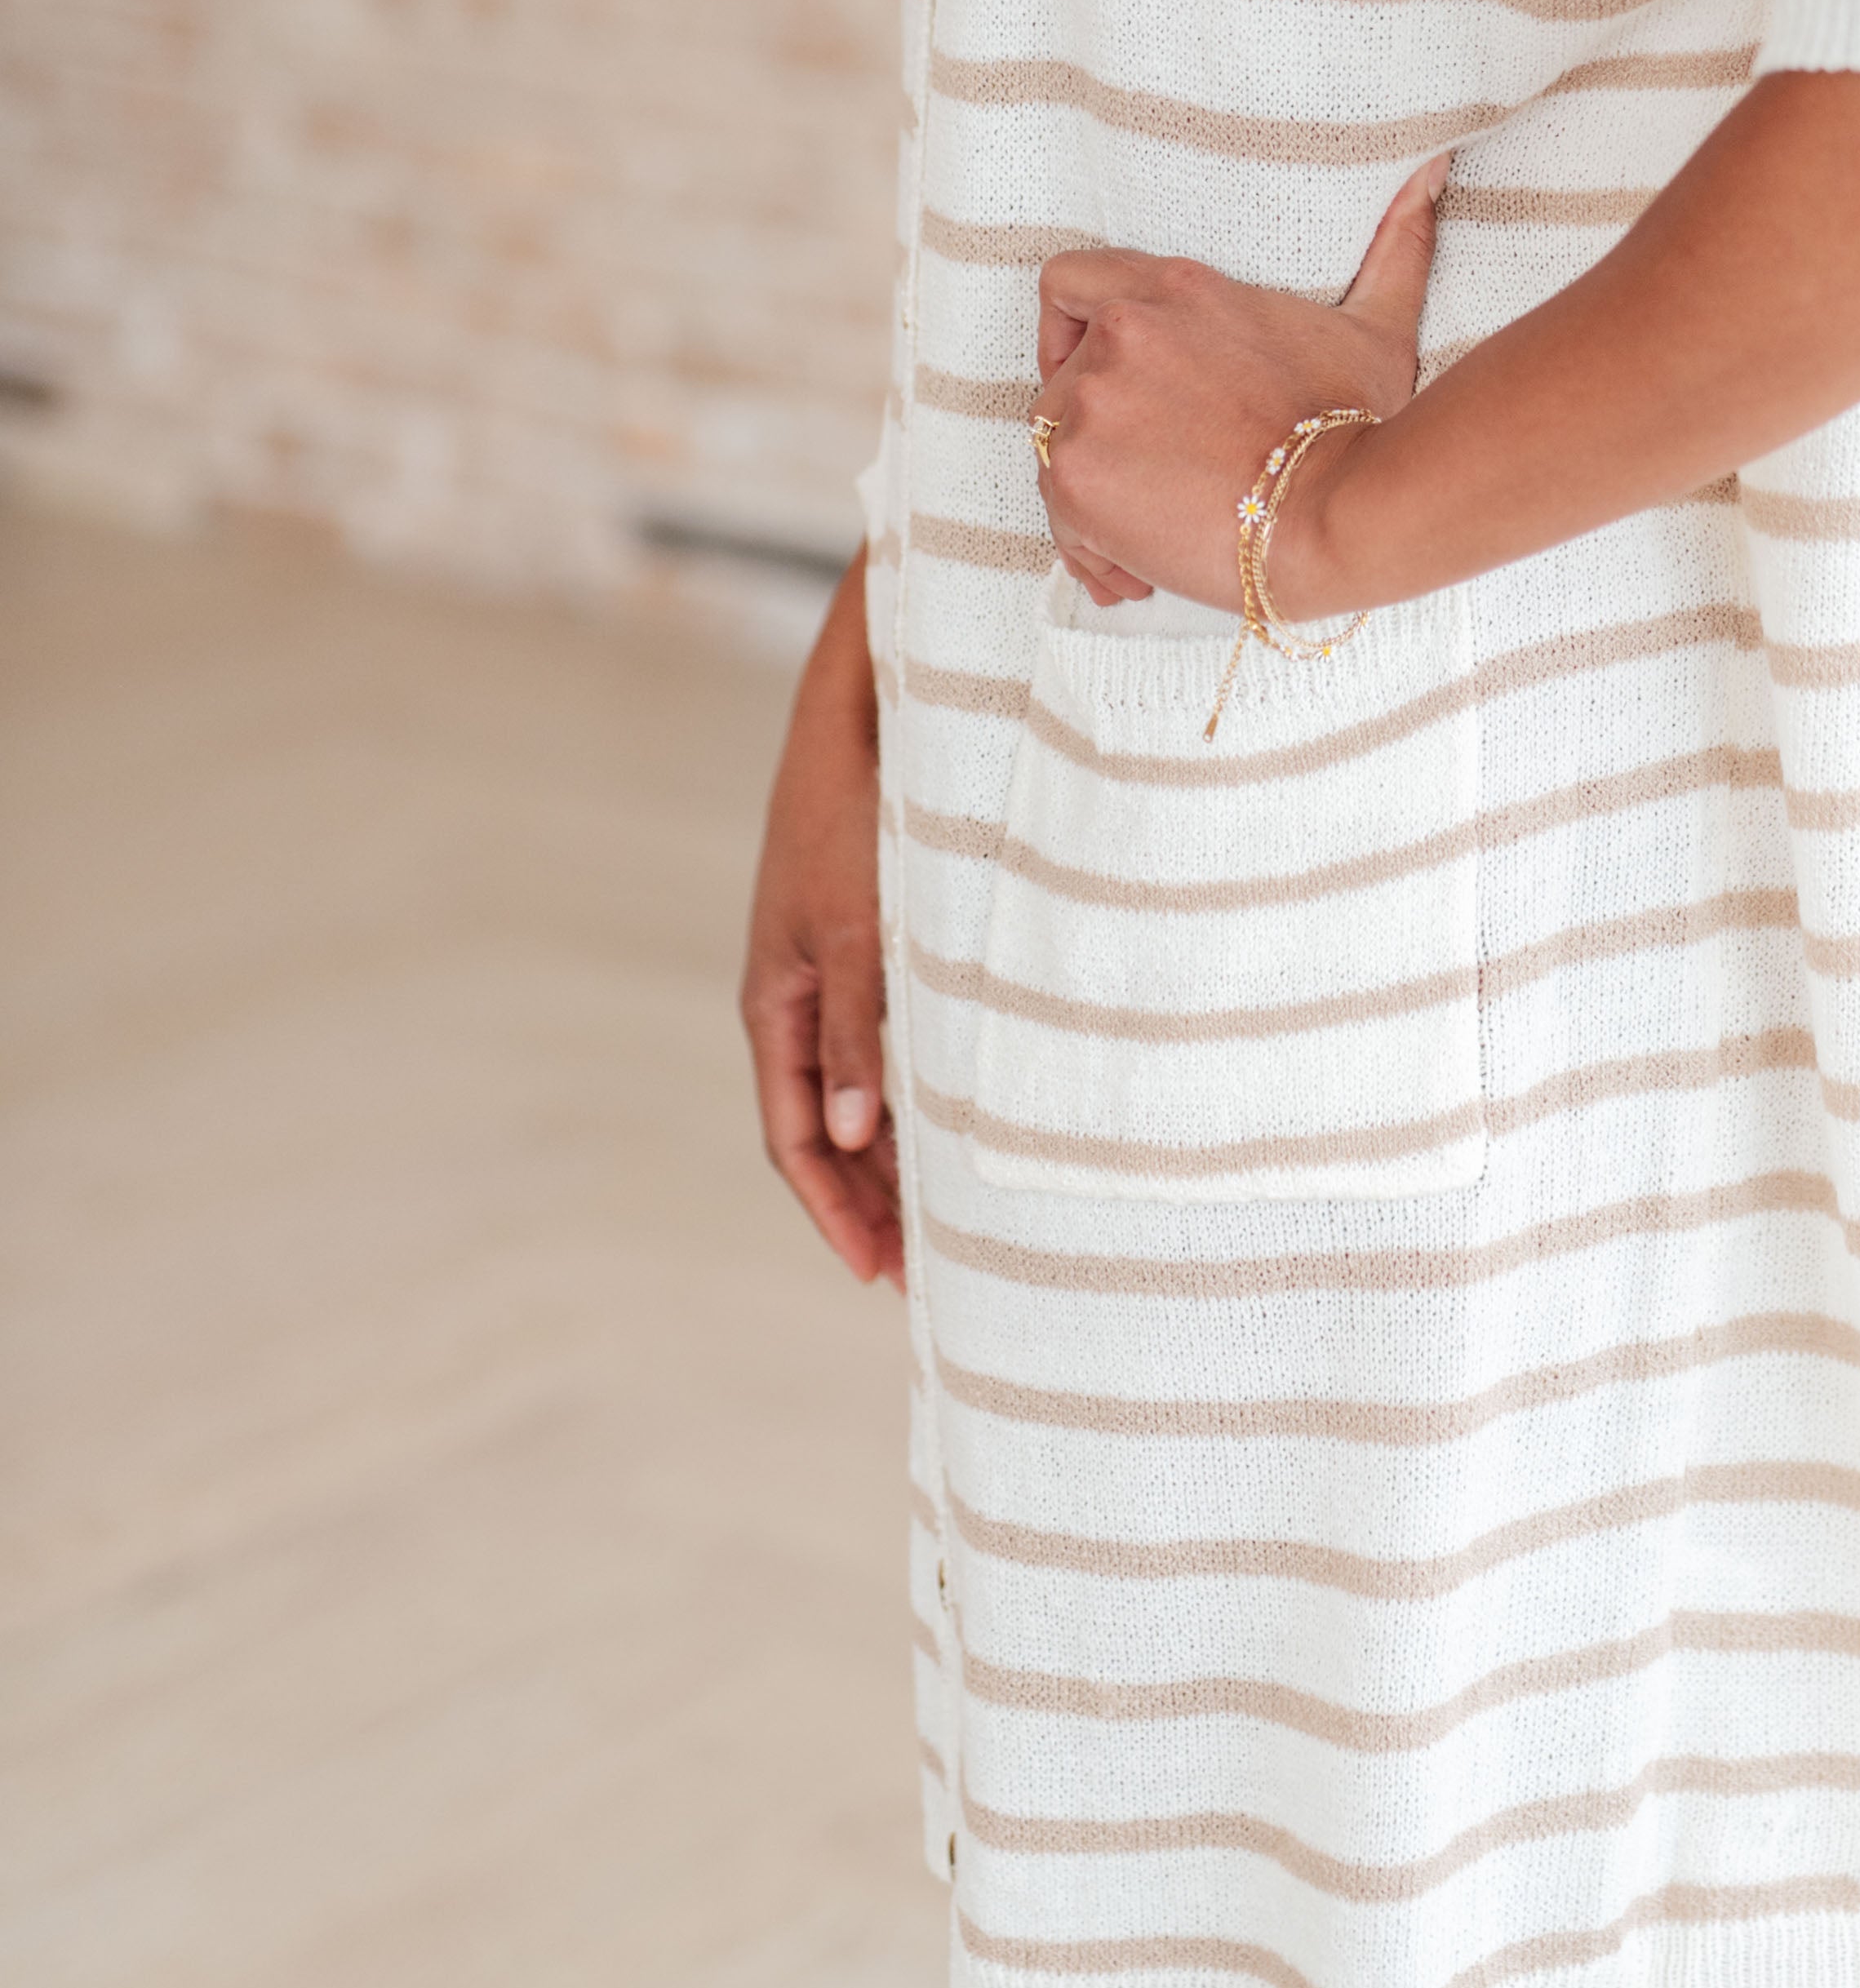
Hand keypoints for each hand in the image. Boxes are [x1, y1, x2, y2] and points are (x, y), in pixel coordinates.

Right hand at [738, 551, 902, 1287]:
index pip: (796, 1137)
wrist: (868, 711)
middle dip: (866, 1199)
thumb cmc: (856, 814)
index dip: (835, 1210)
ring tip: (947, 1215)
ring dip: (893, 1152)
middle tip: (924, 1269)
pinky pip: (886, 1041)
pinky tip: (956, 1116)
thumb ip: (859, 1030)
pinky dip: (912, 1091)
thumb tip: (857, 1135)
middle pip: (827, 1125)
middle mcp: (799, 995)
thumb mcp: (861, 929)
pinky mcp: (874, 940)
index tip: (879, 1275)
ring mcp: (835, 969)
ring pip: (859, 1088)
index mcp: (775, 1002)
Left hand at [1033, 156, 1450, 612]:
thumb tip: (1434, 170)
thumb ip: (1393, 246)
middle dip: (1098, 436)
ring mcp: (1093, 403)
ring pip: (1057, 455)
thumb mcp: (1376, 326)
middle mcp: (1123, 335)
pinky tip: (1142, 576)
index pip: (1068, 283)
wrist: (1344, 513)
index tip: (1100, 376)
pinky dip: (1092, 553)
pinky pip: (1059, 521)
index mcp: (1175, 291)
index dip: (1065, 333)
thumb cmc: (1363, 425)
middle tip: (1153, 481)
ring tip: (1154, 542)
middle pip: (1060, 384)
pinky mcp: (1076, 477)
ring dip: (1095, 500)